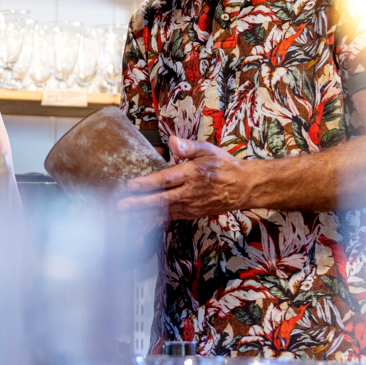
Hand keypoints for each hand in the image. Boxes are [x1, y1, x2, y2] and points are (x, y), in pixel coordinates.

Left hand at [115, 136, 254, 219]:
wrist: (243, 187)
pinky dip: (156, 221)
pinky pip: (171, 218)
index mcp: (192, 174)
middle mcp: (189, 193)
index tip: (132, 185)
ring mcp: (191, 206)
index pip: (166, 179)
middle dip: (140, 204)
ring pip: (164, 212)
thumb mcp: (208, 150)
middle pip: (161, 200)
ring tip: (125, 218)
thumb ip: (188, 146)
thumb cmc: (223, 165)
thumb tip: (172, 141)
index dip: (149, 183)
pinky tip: (142, 223)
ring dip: (145, 215)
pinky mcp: (192, 214)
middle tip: (122, 206)